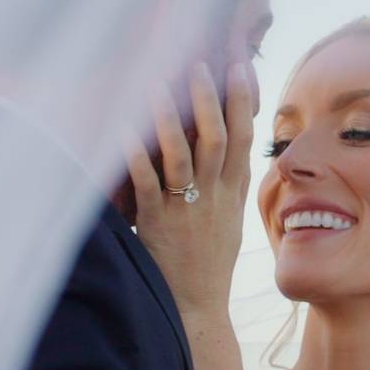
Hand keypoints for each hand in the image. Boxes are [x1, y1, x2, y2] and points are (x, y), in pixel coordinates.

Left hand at [126, 62, 254, 320]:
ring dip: (171, 117)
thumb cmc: (210, 263)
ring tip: (158, 83)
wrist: (198, 307)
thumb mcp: (232, 220)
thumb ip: (233, 185)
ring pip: (184, 154)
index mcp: (233, 193)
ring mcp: (188, 208)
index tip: (240, 66)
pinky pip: (147, 182)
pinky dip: (137, 155)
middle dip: (210, 98)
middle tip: (200, 62)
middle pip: (219, 138)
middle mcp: (215, 196)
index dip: (243, 101)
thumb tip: (240, 153)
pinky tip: (124, 130)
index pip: (245, 138)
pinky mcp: (158, 222)